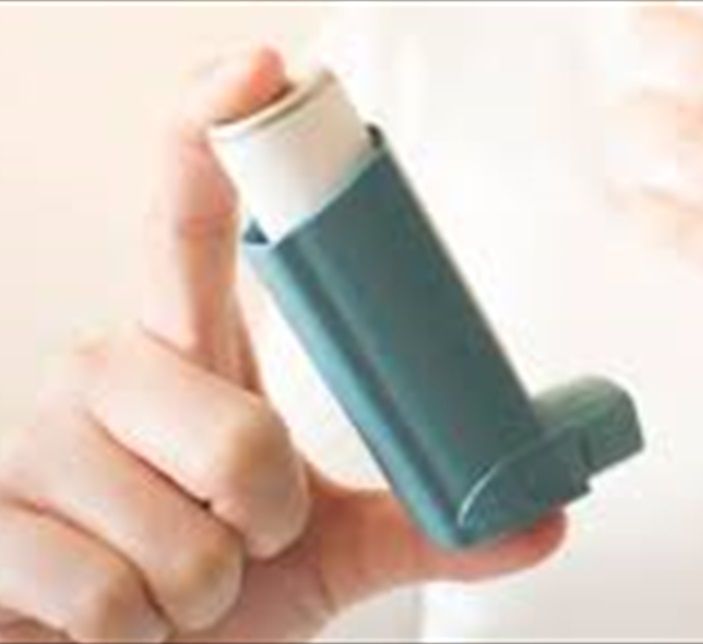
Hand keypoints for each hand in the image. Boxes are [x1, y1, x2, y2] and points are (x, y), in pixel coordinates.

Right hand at [0, 49, 563, 642]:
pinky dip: (131, 641)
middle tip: (235, 541)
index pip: (189, 218)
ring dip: (199, 595)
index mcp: (184, 355)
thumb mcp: (322, 551)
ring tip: (164, 590)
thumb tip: (542, 516)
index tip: (266, 70)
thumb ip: (426, 526)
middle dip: (265, 523)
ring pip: (184, 540)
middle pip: (241, 435)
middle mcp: (99, 377)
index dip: (216, 131)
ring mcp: (30, 446)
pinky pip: (109, 601)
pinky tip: (103, 627)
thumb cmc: (208, 591)